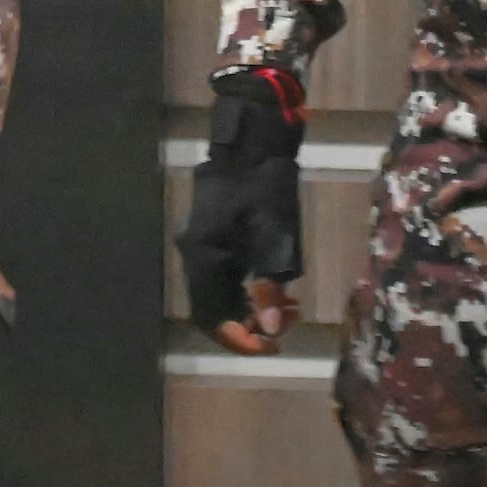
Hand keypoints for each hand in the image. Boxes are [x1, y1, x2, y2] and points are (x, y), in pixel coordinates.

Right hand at [178, 69, 310, 348]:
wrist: (252, 140)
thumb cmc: (266, 186)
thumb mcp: (275, 237)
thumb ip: (270, 285)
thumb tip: (272, 329)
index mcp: (204, 259)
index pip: (212, 319)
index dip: (240, 339)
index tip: (272, 345)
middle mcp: (195, 257)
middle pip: (215, 311)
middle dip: (250, 326)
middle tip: (285, 328)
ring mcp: (201, 246)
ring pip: (221, 295)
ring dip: (252, 309)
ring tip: (290, 308)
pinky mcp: (212, 238)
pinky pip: (224, 277)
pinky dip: (248, 290)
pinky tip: (275, 286)